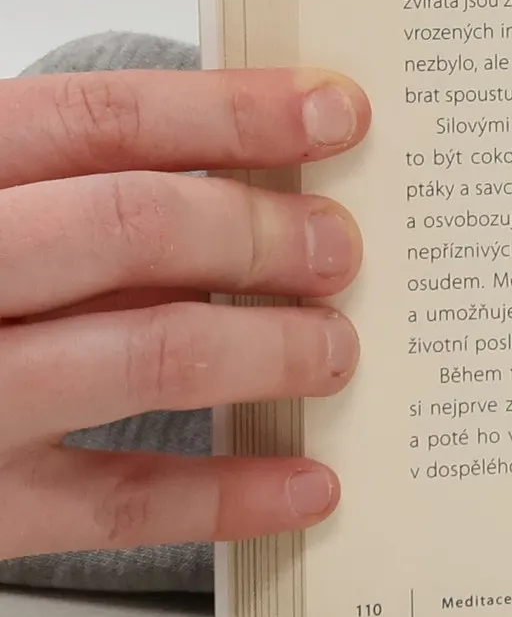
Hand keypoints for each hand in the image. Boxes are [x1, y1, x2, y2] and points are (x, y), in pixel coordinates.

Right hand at [0, 69, 368, 557]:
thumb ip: (67, 194)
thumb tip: (252, 179)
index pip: (97, 119)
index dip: (231, 112)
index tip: (335, 113)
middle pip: (130, 226)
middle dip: (260, 231)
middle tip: (339, 248)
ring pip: (143, 355)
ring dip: (268, 348)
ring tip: (334, 348)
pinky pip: (115, 504)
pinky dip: (229, 494)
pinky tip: (309, 482)